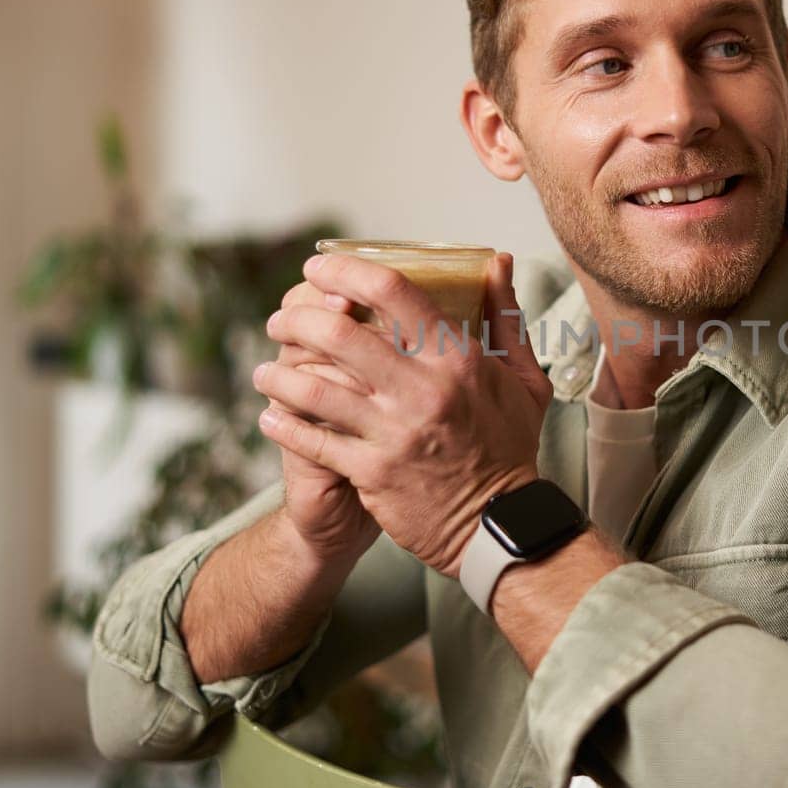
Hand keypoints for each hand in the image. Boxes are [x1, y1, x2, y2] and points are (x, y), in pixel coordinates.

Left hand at [253, 252, 552, 577]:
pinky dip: (283, 424)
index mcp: (456, 358)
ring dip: (276, 373)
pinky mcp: (372, 472)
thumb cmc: (509, 447)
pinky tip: (271, 417)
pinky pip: (312, 440)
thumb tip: (497, 262)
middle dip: (295, 318)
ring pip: (313, 387)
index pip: (391, 291)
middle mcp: (421, 389)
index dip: (344, 271)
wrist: (499, 524)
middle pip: (337, 332)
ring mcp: (393, 431)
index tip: (320, 268)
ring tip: (264, 371)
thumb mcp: (523, 377)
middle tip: (281, 320)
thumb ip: (504, 316)